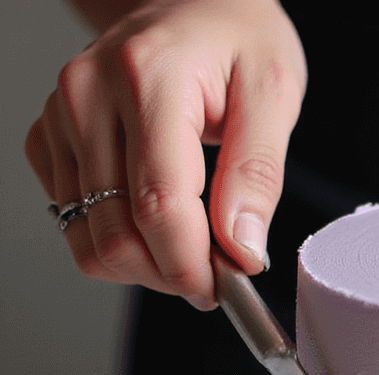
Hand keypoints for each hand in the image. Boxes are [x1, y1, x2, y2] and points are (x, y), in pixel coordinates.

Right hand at [24, 0, 305, 309]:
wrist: (192, 3)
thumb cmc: (234, 39)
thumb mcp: (273, 93)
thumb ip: (258, 175)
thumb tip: (241, 249)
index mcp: (146, 76)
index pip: (158, 205)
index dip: (190, 266)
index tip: (223, 285)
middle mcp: (89, 93)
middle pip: (115, 235)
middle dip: (168, 272)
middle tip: (211, 268)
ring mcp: (61, 116)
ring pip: (90, 241)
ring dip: (143, 262)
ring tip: (186, 240)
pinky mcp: (48, 137)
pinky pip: (73, 222)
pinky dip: (115, 237)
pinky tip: (151, 213)